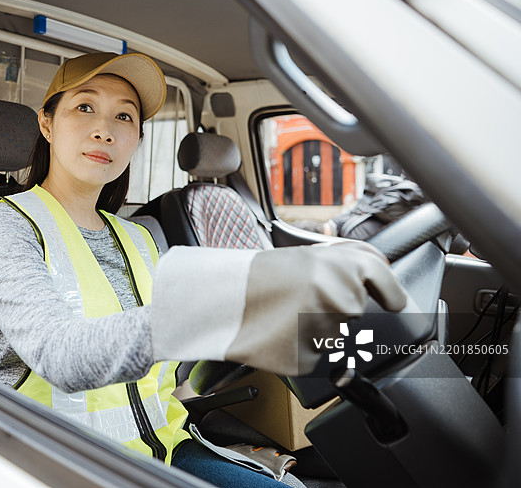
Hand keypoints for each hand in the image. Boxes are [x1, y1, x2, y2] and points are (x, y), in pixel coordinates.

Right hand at [149, 242, 405, 375]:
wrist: (220, 302)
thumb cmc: (256, 277)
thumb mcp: (306, 257)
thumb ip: (346, 264)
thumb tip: (377, 278)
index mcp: (342, 268)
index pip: (384, 280)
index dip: (392, 291)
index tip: (395, 300)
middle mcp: (341, 299)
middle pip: (355, 310)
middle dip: (334, 305)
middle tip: (301, 297)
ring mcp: (329, 333)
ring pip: (336, 334)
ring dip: (317, 327)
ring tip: (284, 312)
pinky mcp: (311, 360)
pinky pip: (317, 356)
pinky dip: (301, 347)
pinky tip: (280, 332)